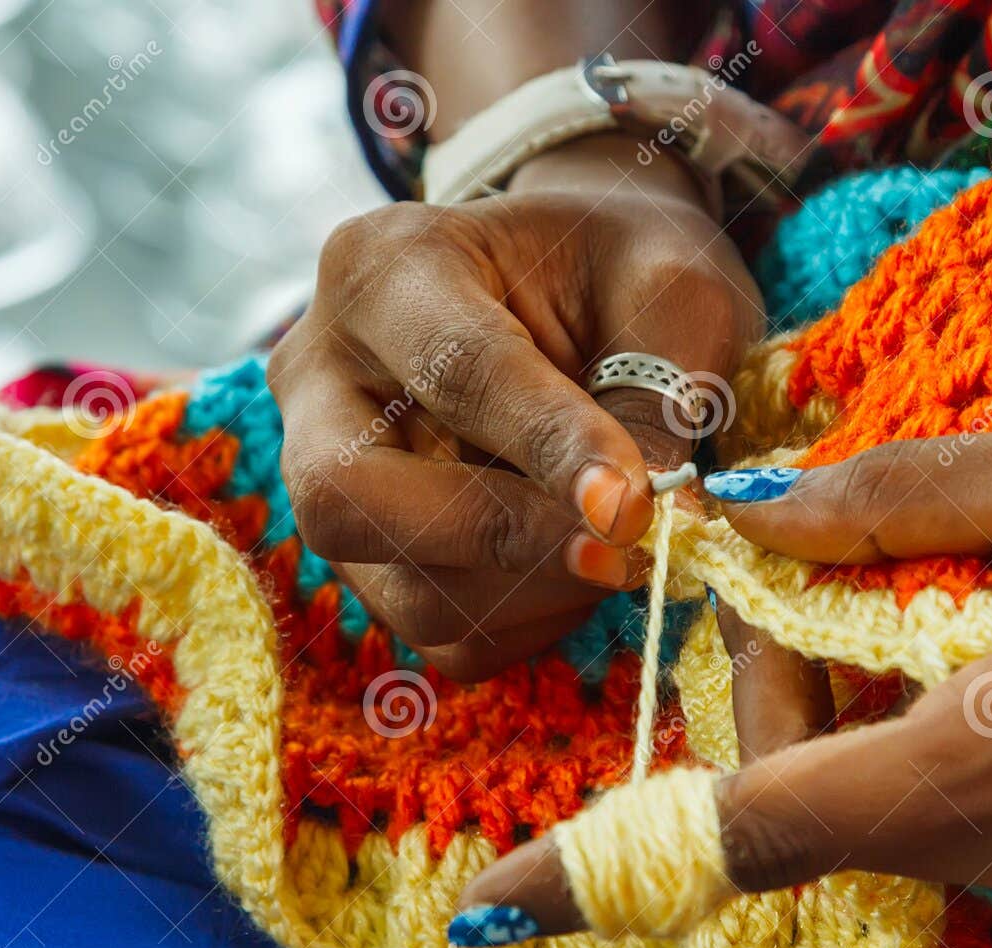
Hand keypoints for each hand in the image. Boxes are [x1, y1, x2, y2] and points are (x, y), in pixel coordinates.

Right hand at [268, 135, 761, 679]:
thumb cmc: (622, 272)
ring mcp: (327, 478)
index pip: (454, 373)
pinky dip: (532, 622)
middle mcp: (322, 375)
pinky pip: (444, 636)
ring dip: (534, 592)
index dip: (547, 448)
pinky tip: (582, 563)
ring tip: (623, 544)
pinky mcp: (370, 559)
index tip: (632, 505)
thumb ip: (658, 390)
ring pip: (402, 590)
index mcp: (387, 267)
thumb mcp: (669, 290)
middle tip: (621, 545)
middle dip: (500, 539)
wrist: (581, 290)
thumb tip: (650, 516)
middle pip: (350, 499)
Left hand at [455, 407, 991, 945]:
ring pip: (909, 829)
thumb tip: (741, 515)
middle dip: (785, 711)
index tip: (502, 906)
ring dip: (877, 734)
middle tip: (809, 590)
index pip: (764, 827)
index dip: (615, 864)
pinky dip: (957, 767)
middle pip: (830, 813)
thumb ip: (885, 498)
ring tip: (954, 611)